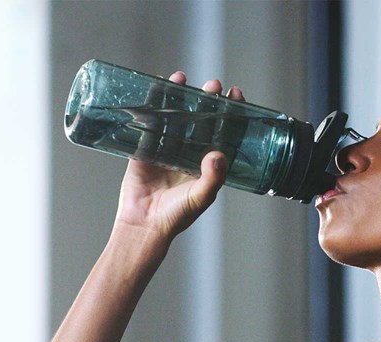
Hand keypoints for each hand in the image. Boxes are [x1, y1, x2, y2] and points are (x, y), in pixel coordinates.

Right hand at [115, 72, 245, 241]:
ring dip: (178, 97)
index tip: (236, 94)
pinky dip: (151, 104)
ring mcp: (166, 149)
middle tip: (212, 84)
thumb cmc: (176, 216)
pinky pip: (148, 122)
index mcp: (206, 163)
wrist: (144, 225)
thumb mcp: (200, 197)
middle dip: (206, 100)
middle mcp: (188, 153)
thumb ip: (213, 177)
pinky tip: (156, 87)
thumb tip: (219, 153)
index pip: (223, 131)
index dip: (231, 113)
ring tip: (182, 78)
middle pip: (200, 119)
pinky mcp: (144, 149)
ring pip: (174, 116)